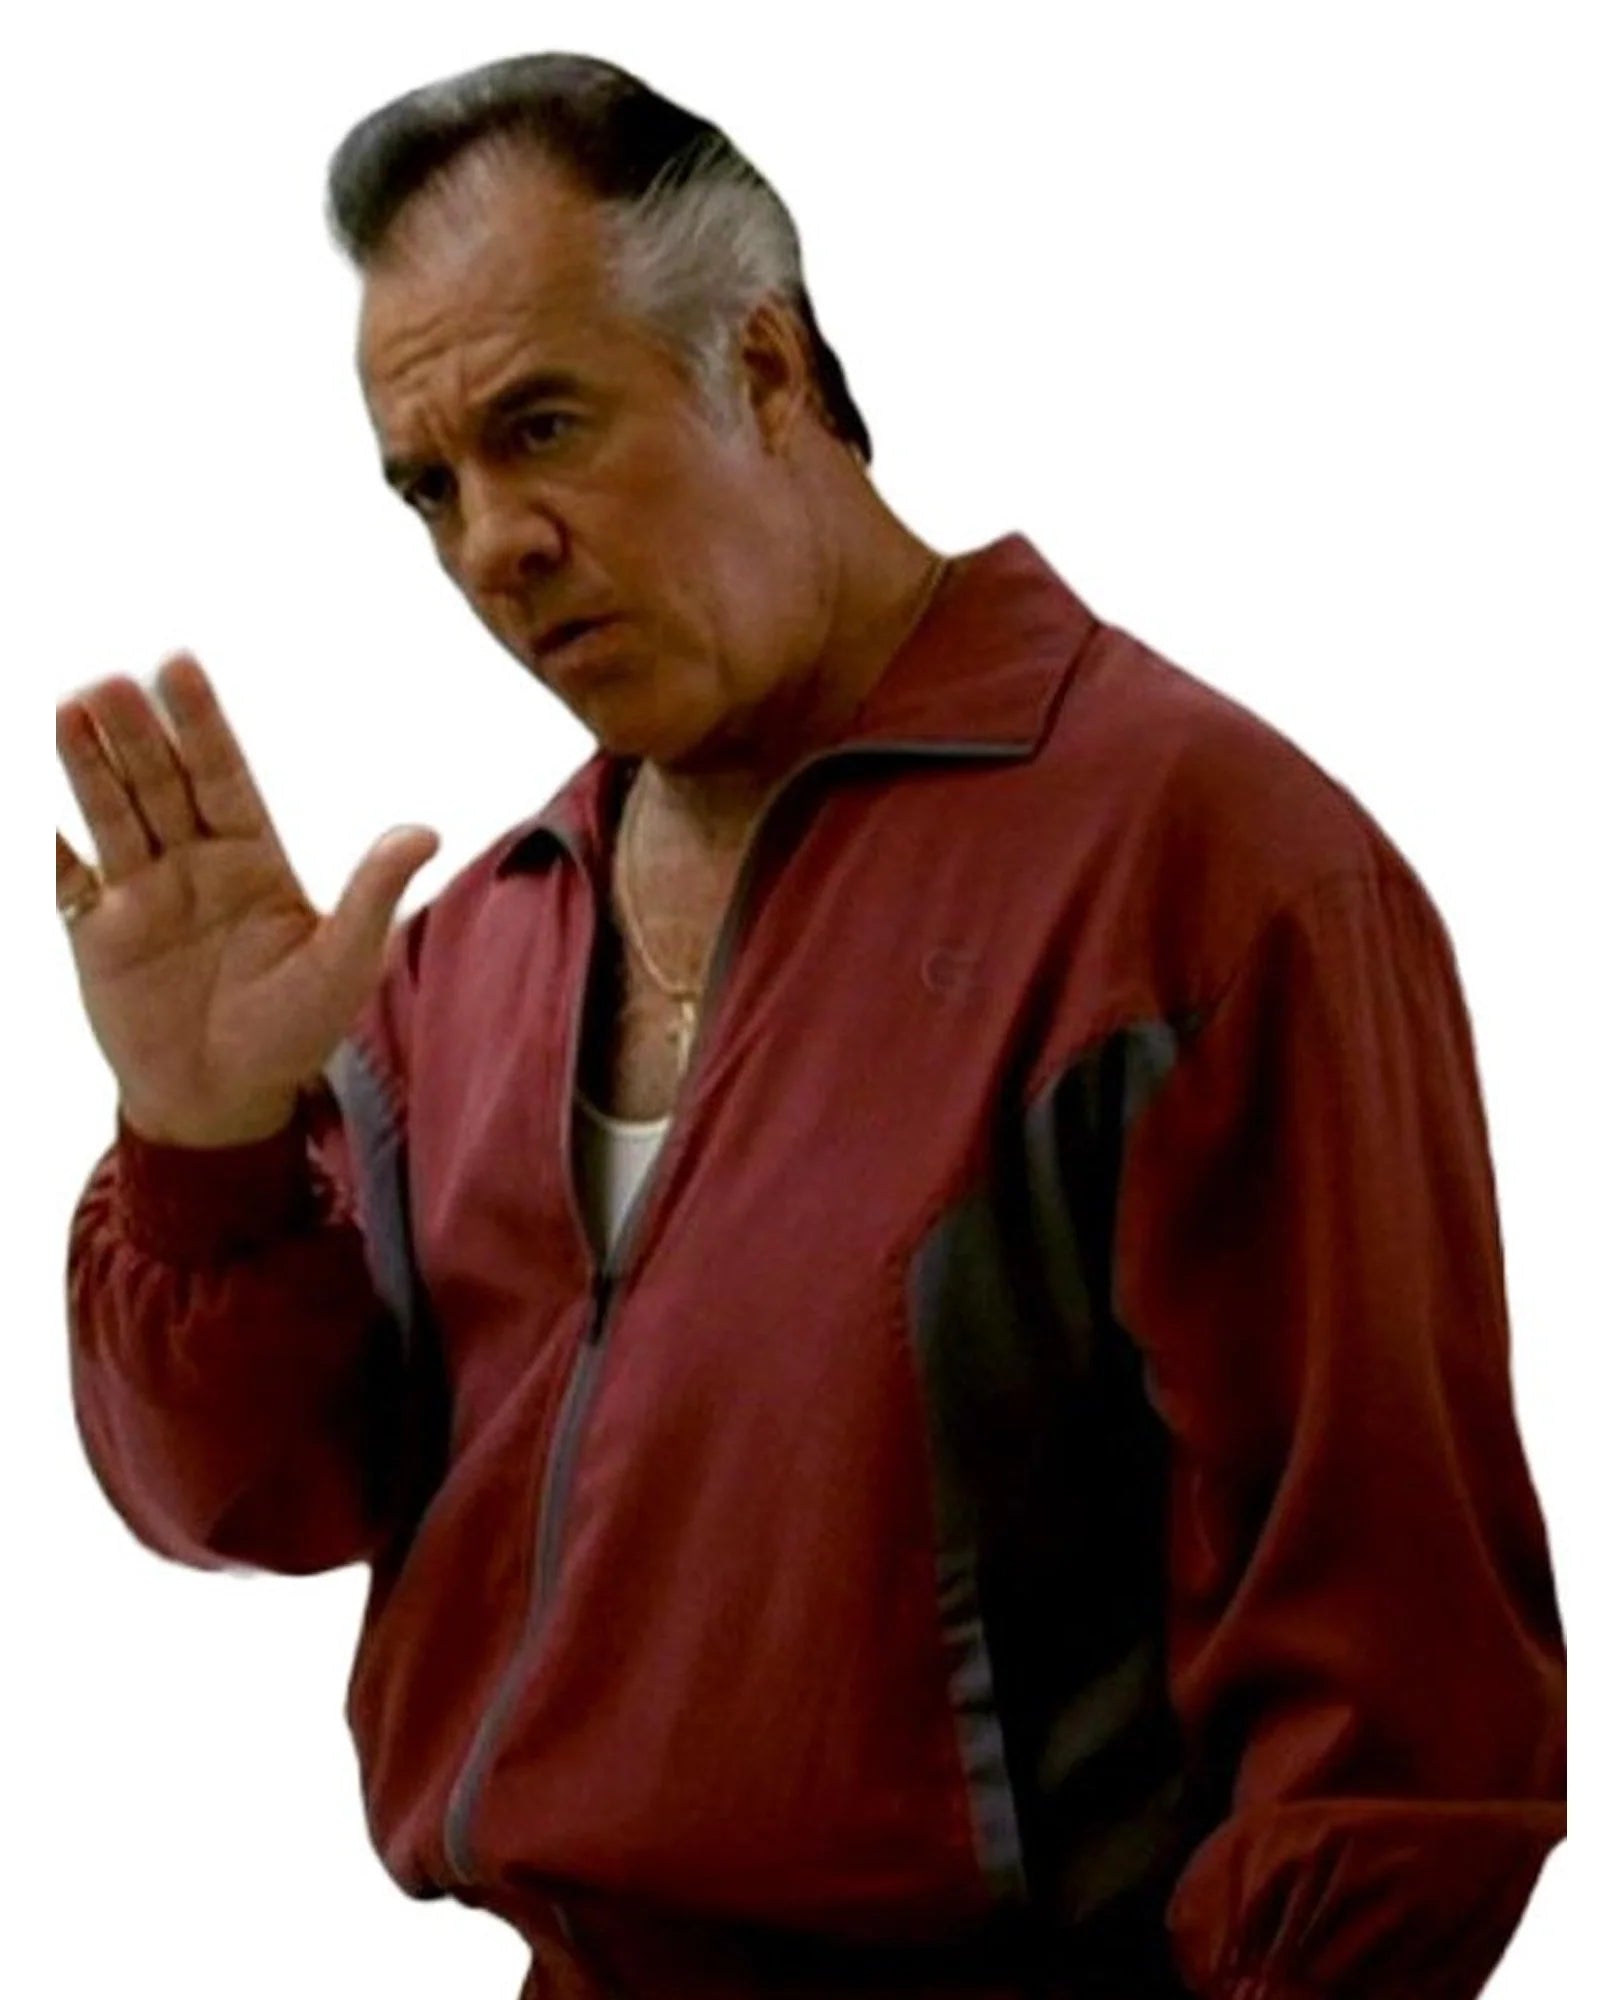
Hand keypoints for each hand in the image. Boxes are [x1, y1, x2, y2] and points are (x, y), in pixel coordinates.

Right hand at [55, 653, 439, 1147]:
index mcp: (253, 857)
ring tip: (69, 709)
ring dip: (89, 765)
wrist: (224, 1100)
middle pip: (161, 783)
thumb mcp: (342, 964)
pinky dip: (48, 841)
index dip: (201, 722)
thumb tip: (425, 833)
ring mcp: (142, 893)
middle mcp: (194, 862)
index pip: (224, 774)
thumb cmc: (294, 1033)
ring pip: (113, 814)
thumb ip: (372, 895)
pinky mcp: (97, 931)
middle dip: (138, 733)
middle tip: (113, 683)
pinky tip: (32, 806)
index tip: (178, 665)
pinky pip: (69, 876)